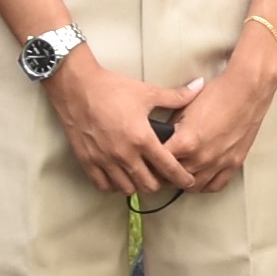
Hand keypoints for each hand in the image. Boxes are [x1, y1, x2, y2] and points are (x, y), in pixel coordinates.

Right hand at [45, 54, 190, 201]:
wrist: (77, 86)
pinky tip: (119, 176)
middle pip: (149, 185)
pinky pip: (104, 185)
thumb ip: (176, 96)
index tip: (188, 182)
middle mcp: (124, 154)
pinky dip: (114, 185)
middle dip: (160, 183)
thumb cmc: (112, 88)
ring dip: (137, 185)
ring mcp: (104, 160)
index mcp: (142, 138)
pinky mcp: (87, 161)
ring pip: (127, 189)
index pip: (168, 167)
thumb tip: (199, 86)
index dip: (182, 178)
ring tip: (142, 175)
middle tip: (163, 176)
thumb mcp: (147, 92)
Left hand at [158, 31, 276, 196]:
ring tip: (179, 174)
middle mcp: (201, 157)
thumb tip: (165, 137)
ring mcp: (218, 163)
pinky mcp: (233, 163)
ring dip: (184, 181)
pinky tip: (200, 178)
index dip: (151, 162)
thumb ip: (173, 128)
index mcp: (185, 142)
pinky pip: (215, 185)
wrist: (248, 90)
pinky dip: (205, 184)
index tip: (149, 161)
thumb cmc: (219, 93)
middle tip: (161, 169)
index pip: (159, 162)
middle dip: (165, 174)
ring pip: (193, 186)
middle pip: (173, 178)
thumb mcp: (186, 107)